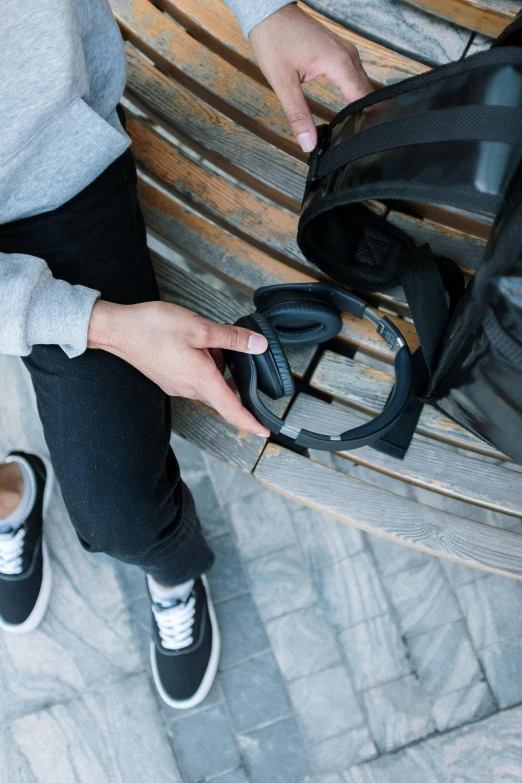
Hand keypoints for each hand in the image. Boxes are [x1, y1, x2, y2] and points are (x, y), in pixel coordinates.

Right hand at [88, 300, 270, 436]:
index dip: (251, 422)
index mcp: (201, 379)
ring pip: (207, 380)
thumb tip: (258, 345)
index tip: (265, 431)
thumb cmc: (152, 328)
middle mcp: (189, 388)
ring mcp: (176, 386)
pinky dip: (199, 361)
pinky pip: (193, 376)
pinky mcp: (167, 379)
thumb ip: (232, 339)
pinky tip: (188, 342)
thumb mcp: (199, 328)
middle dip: (228, 369)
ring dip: (211, 362)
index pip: (232, 410)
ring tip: (201, 337)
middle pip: (221, 389)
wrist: (117, 329)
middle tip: (221, 344)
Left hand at [249, 4, 371, 151]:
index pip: (362, 98)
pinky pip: (355, 77)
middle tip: (353, 141)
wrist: (269, 14)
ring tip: (352, 130)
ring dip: (359, 106)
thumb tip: (308, 142)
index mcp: (338, 61)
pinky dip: (353, 95)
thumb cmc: (274, 41)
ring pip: (362, 86)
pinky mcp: (341, 53)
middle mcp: (348, 55)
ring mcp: (346, 52)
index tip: (356, 140)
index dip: (361, 122)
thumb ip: (298, 115)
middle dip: (362, 117)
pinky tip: (347, 110)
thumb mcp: (283, 83)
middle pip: (366, 94)